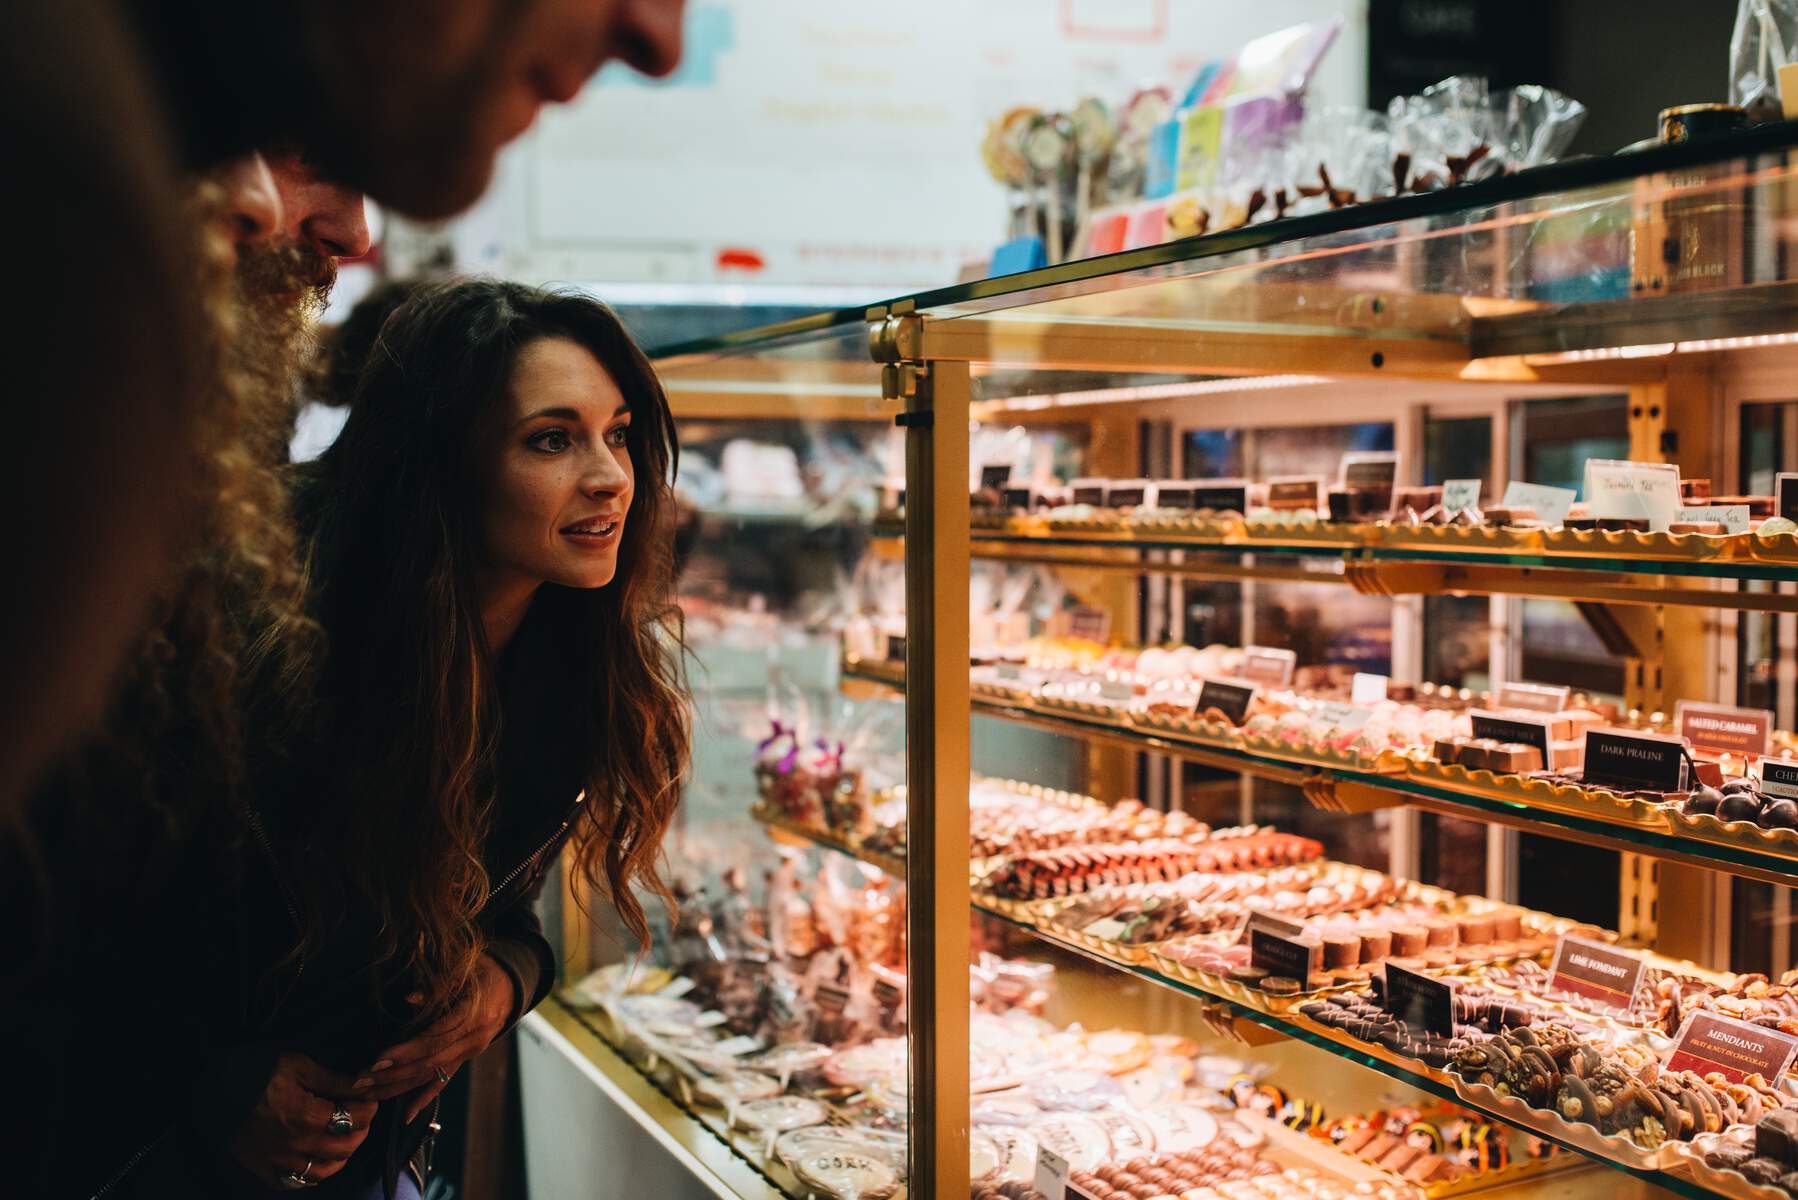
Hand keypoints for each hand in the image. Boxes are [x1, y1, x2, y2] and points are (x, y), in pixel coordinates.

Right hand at [230, 1053, 377, 1187]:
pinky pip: (294, 1182)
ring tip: (345, 1137)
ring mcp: (277, 1161)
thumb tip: (365, 1082)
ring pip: (324, 1170)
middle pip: (345, 1147)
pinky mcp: (261, 1169)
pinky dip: (312, 1175)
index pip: (355, 1118)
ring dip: (342, 1155)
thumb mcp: (296, 1064)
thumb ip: (333, 1079)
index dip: (369, 1107)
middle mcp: (295, 1145)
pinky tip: (317, 1160)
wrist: (208, 1089)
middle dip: (361, 1130)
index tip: (370, 1097)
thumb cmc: (253, 1070)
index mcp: (307, 1117)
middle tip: (362, 1116)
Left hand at [356, 953, 515, 1120]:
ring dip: (398, 1087)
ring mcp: (470, 1053)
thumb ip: (438, 987)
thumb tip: (408, 999)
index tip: (378, 1060)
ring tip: (368, 1093)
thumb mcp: (465, 971)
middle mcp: (473, 1041)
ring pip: (432, 1076)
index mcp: (472, 1017)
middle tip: (361, 1080)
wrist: (512, 986)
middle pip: (429, 1064)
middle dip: (393, 1074)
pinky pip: (443, 1081)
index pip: (435, 1041)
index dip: (406, 1052)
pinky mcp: (465, 1058)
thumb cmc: (485, 972)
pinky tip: (406, 1115)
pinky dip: (424, 1098)